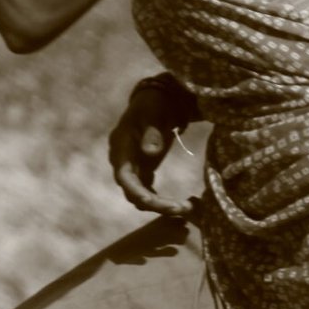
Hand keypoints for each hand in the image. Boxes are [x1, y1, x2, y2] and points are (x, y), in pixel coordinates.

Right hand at [107, 76, 196, 215]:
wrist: (156, 100)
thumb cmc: (154, 103)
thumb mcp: (154, 113)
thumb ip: (152, 132)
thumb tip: (149, 152)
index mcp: (121, 146)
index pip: (124, 176)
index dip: (136, 191)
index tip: (152, 203)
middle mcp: (123, 161)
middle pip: (133, 192)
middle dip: (156, 204)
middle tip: (182, 209)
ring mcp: (133, 168)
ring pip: (141, 197)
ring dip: (161, 206)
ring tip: (187, 208)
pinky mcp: (143, 171)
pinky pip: (149, 193)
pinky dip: (162, 201)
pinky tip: (182, 205)